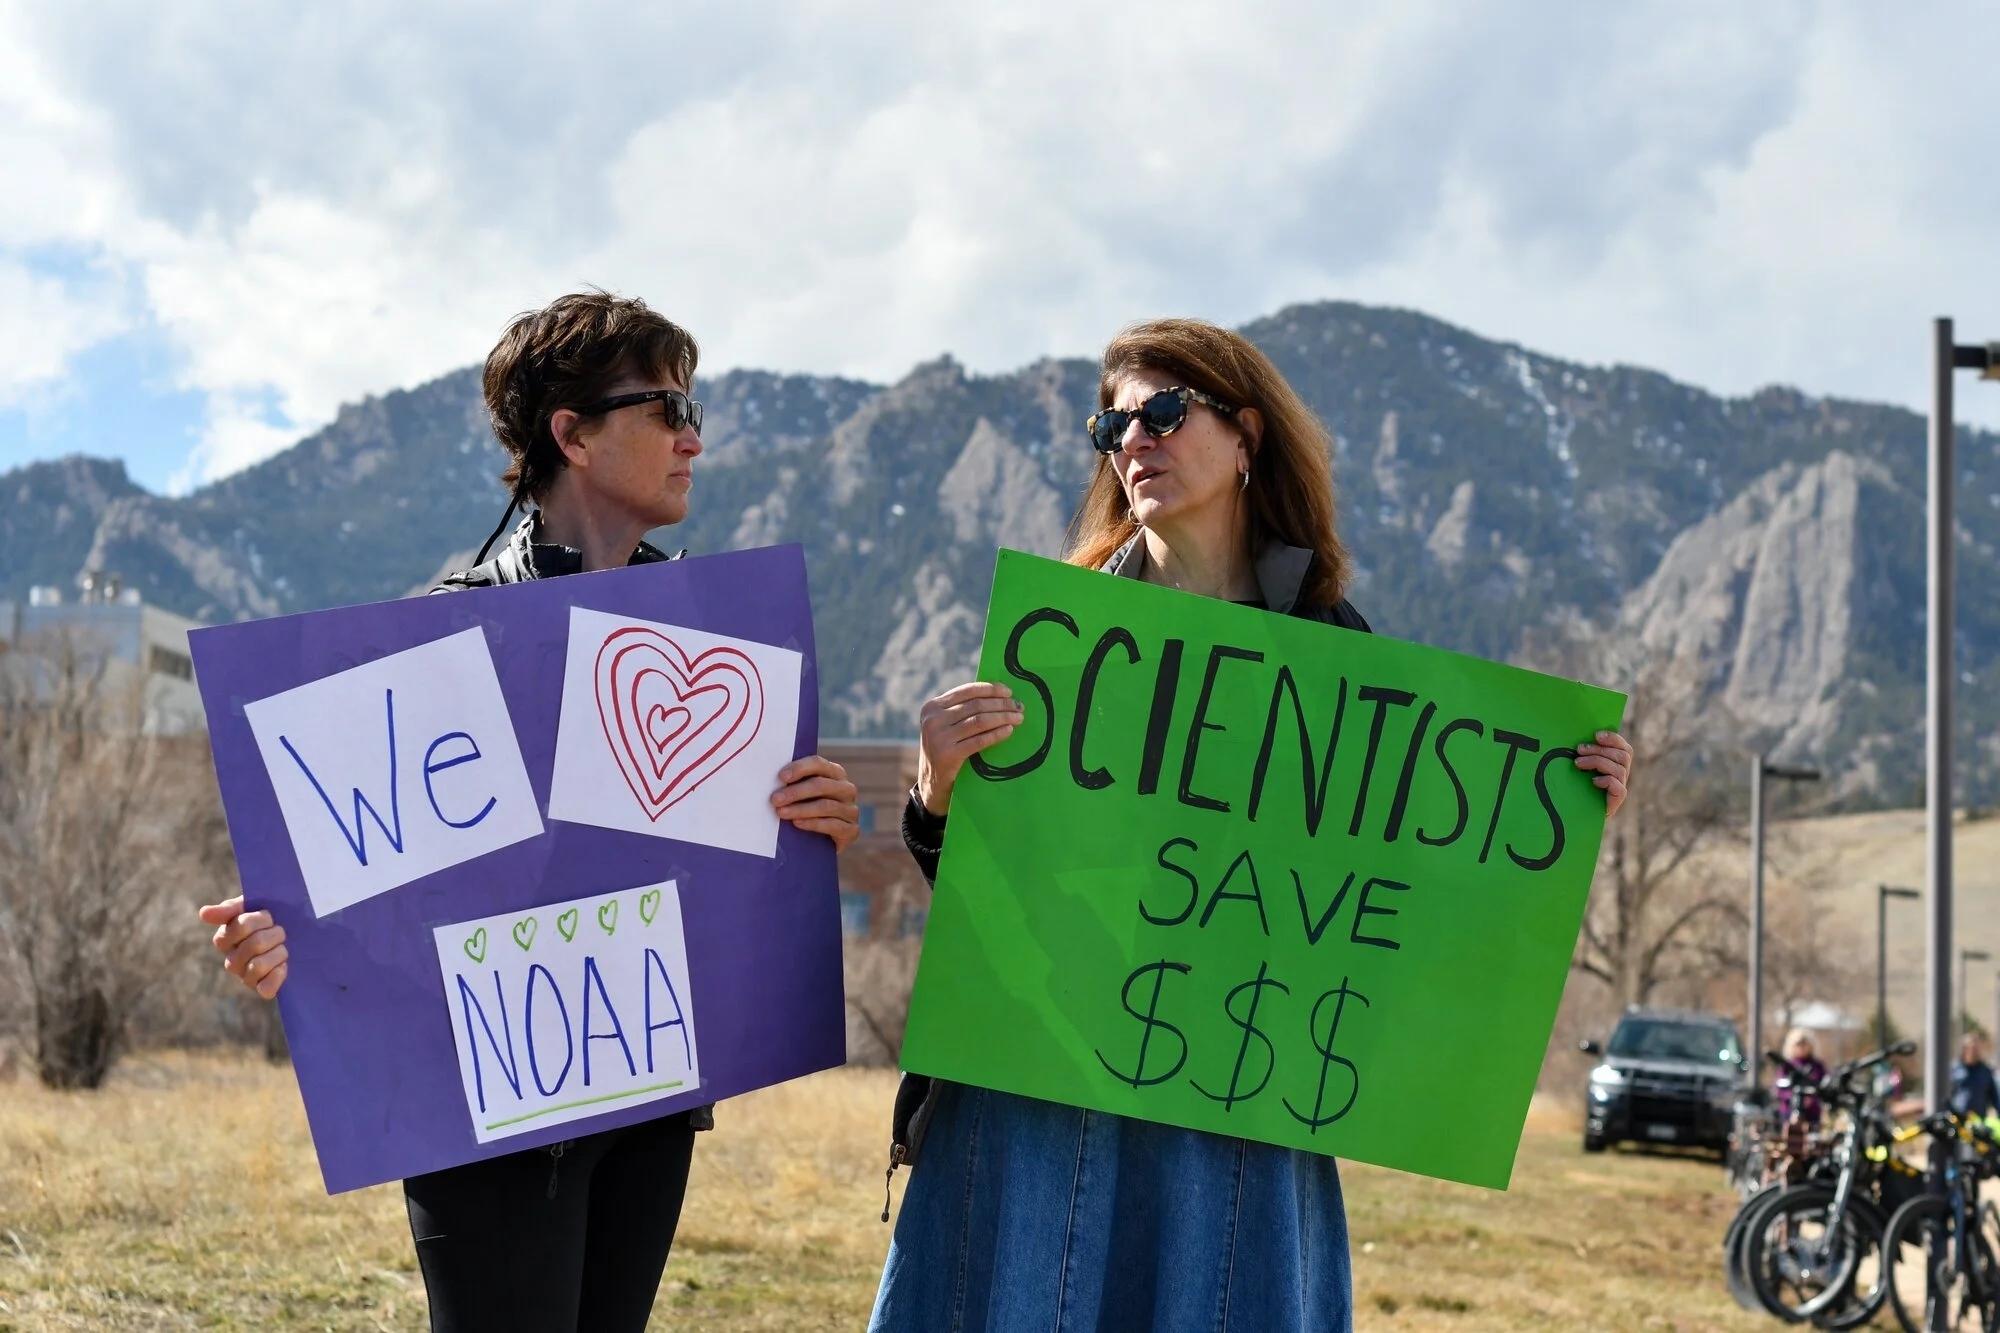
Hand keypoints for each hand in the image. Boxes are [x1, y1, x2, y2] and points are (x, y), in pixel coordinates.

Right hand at [198, 896, 288, 999]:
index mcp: (224, 939)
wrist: (294, 932)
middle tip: (280, 931)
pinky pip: (266, 988)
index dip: (261, 919)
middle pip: (255, 944)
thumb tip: (204, 913)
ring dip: (279, 952)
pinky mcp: (261, 988)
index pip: (241, 927)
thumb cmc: (269, 919)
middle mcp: (231, 961)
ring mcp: (246, 976)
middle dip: (275, 934)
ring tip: (282, 947)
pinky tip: (283, 965)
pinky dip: (277, 975)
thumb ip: (229, 909)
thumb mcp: (251, 906)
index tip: (268, 915)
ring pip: (259, 965)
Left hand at [772, 755, 861, 852]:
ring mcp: (851, 810)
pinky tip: (798, 824)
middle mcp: (846, 789)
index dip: (799, 768)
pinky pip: (834, 825)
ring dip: (801, 809)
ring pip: (826, 806)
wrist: (821, 842)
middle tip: (775, 799)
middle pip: (822, 785)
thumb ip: (794, 784)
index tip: (781, 777)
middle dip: (796, 792)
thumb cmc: (806, 811)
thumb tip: (770, 779)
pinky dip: (814, 824)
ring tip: (782, 813)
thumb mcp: (802, 795)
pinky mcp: (852, 830)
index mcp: (835, 773)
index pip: (819, 764)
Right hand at [916, 682, 1023, 815]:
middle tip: (1019, 706)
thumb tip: (999, 695)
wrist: (932, 784)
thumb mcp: (946, 725)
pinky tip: (1009, 731)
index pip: (967, 691)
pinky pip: (979, 740)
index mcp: (932, 707)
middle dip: (1001, 704)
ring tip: (1018, 718)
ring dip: (1003, 717)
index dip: (990, 689)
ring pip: (979, 721)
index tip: (1009, 692)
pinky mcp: (948, 755)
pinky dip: (997, 734)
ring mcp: (939, 737)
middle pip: (976, 705)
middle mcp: (933, 719)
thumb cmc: (946, 750)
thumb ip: (962, 710)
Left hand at [1575, 730, 1634, 818]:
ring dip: (1598, 762)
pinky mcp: (1616, 801)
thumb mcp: (1580, 767)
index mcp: (1617, 763)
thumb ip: (1584, 753)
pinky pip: (1619, 788)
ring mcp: (1620, 787)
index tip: (1596, 735)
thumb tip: (1578, 739)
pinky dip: (1607, 781)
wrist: (1575, 815)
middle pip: (1622, 756)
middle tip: (1579, 749)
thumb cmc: (1576, 786)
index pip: (1624, 747)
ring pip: (1619, 770)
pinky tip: (1593, 781)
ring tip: (1578, 763)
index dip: (1614, 739)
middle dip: (1599, 750)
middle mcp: (1622, 774)